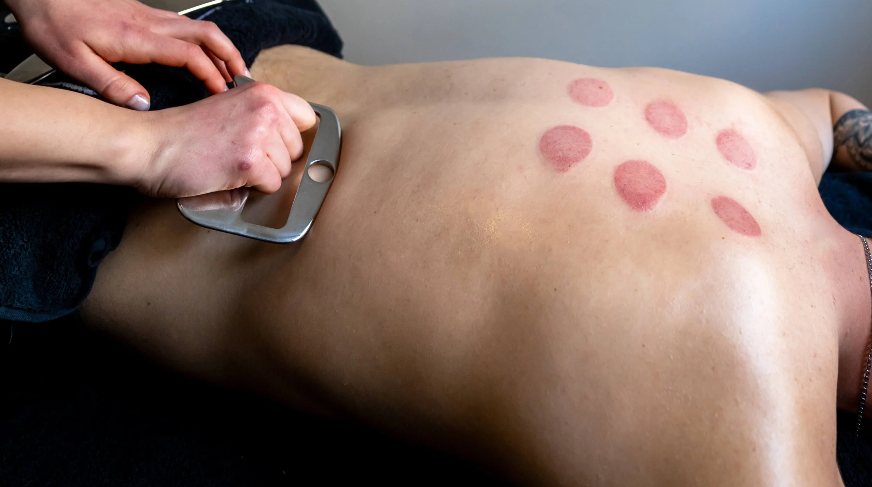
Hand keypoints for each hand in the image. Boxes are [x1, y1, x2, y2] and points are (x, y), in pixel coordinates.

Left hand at [7, 0, 246, 109]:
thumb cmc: (52, 23)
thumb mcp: (74, 62)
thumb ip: (111, 86)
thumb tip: (144, 104)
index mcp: (137, 38)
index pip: (189, 55)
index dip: (211, 75)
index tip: (222, 94)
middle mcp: (148, 23)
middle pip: (205, 34)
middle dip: (230, 56)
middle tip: (244, 78)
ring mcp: (147, 15)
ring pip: (197, 27)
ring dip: (220, 47)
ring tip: (231, 69)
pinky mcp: (140, 14)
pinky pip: (184, 25)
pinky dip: (203, 41)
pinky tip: (201, 54)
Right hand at [133, 81, 316, 197]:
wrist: (148, 145)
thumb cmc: (182, 132)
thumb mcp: (230, 107)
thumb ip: (260, 115)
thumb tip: (290, 140)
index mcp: (263, 91)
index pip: (306, 117)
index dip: (290, 135)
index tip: (275, 144)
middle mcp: (266, 108)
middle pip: (297, 148)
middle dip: (274, 158)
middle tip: (239, 154)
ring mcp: (259, 134)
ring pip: (285, 170)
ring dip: (262, 174)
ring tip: (230, 163)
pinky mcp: (250, 161)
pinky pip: (272, 186)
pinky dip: (252, 188)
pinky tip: (228, 175)